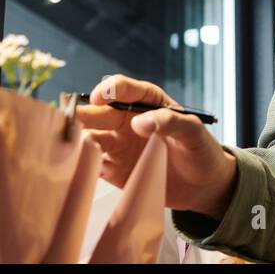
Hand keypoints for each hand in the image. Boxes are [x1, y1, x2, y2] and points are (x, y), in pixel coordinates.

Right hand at [76, 74, 237, 214]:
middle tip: (71, 120)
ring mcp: (119, 145)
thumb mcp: (193, 131)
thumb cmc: (201, 149)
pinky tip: (80, 167)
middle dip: (84, 115)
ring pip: (92, 138)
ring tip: (75, 147)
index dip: (109, 89)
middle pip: (100, 113)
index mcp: (148, 103)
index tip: (100, 97)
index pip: (124, 89)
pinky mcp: (114, 170)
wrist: (203, 184)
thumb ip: (170, 121)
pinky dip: (85, 165)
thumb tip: (139, 122)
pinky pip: (94, 165)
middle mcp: (127, 121)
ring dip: (81, 141)